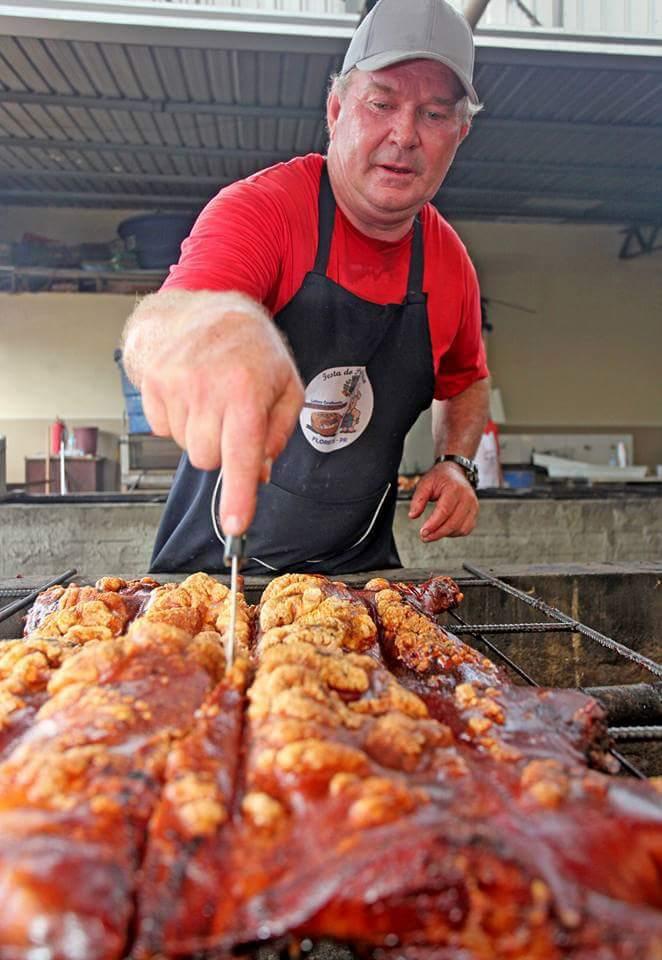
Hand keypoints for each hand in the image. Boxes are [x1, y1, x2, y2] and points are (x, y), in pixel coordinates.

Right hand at [139, 305, 303, 535]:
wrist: (199, 306)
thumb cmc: (250, 347)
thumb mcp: (286, 384)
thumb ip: (279, 432)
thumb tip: (260, 474)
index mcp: (246, 390)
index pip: (242, 453)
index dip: (239, 495)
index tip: (234, 526)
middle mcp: (207, 389)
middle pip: (209, 460)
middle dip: (222, 450)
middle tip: (231, 416)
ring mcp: (173, 387)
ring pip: (187, 448)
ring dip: (201, 433)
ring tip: (211, 395)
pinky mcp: (151, 386)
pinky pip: (165, 431)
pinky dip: (179, 420)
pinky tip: (190, 391)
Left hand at [408, 461, 478, 540]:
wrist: (455, 472)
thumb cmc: (440, 477)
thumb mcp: (425, 483)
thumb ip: (418, 499)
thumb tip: (413, 515)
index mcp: (454, 488)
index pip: (444, 511)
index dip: (433, 524)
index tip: (423, 532)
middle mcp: (467, 497)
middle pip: (453, 523)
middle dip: (437, 533)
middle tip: (425, 537)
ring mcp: (473, 506)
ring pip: (461, 528)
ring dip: (445, 534)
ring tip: (433, 533)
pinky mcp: (474, 513)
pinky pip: (466, 529)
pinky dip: (454, 533)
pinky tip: (444, 530)